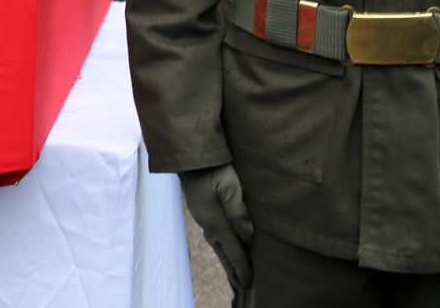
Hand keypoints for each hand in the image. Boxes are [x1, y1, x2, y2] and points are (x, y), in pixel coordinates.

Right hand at [181, 164, 253, 292]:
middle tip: (241, 284)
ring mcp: (202, 216)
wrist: (189, 154)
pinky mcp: (200, 208)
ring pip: (216, 244)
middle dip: (232, 269)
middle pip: (222, 252)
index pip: (233, 250)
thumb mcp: (230, 188)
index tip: (250, 282)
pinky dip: (220, 245)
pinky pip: (212, 234)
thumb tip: (248, 237)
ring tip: (233, 269)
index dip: (242, 267)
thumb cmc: (212, 169)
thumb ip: (239, 214)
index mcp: (215, 222)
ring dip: (225, 258)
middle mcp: (207, 223)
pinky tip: (223, 242)